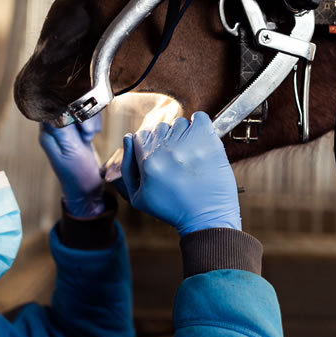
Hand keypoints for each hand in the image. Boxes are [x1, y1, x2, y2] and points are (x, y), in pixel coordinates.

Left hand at [39, 116, 104, 217]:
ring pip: (80, 108)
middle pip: (70, 104)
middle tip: (88, 134)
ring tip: (89, 137)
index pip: (57, 106)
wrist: (88, 189)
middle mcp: (53, 128)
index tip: (81, 124)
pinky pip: (85, 116)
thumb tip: (53, 109)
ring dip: (89, 120)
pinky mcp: (75, 130)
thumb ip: (62, 130)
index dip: (73, 109)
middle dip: (84, 116)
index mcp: (47, 132)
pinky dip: (92, 123)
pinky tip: (91, 136)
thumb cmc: (77, 175)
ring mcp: (65, 128)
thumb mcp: (71, 152)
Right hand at [121, 112, 240, 235]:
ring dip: (184, 134)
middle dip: (167, 140)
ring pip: (180, 123)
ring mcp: (188, 143)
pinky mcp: (209, 141)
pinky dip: (200, 124)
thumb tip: (128, 138)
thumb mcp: (137, 196)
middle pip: (160, 127)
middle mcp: (166, 150)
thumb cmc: (172, 209)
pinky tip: (200, 140)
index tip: (161, 157)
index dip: (150, 146)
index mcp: (147, 162)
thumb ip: (127, 166)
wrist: (206, 219)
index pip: (141, 136)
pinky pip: (200, 118)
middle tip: (177, 159)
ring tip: (190, 154)